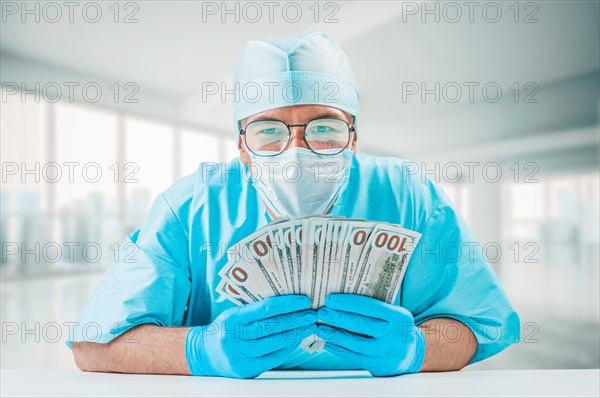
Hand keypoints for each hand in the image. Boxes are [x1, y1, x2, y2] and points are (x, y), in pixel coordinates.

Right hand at [186, 295, 315, 377]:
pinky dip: (287, 348)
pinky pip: (273, 358)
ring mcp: (240, 355)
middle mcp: (235, 337)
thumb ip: (256, 310)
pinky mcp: (246, 369)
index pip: (265, 308)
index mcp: (233, 318)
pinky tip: (297, 340)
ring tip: (308, 326)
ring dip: (295, 334)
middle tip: (312, 313)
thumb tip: (287, 303)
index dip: (287, 304)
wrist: (206, 354)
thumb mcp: (235, 314)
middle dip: (296, 319)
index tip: (303, 300)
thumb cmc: (225, 329)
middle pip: (272, 327)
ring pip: (274, 343)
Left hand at [316, 294, 424, 376]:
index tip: (330, 300)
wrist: (413, 354)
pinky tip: (329, 343)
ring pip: (357, 343)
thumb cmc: (395, 329)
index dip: (348, 303)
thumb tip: (342, 300)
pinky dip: (340, 350)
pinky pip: (356, 357)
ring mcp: (389, 352)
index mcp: (399, 316)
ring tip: (321, 328)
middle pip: (362, 324)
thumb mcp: (393, 315)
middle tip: (322, 313)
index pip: (370, 306)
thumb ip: (374, 308)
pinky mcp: (381, 366)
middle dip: (339, 317)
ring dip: (336, 335)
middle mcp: (396, 334)